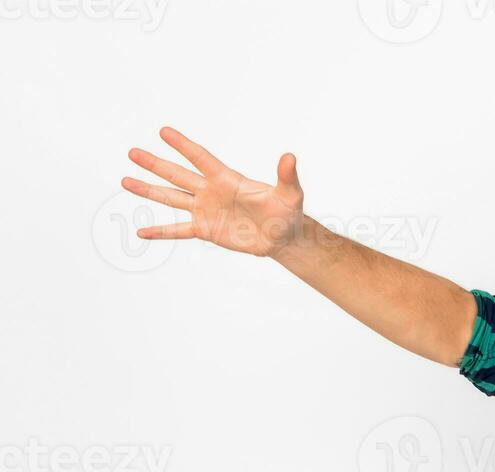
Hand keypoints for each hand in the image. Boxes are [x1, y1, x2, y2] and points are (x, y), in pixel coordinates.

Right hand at [121, 127, 305, 257]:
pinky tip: (141, 233)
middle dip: (155, 164)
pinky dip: (160, 232)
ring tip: (125, 181)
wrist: (283, 237)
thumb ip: (286, 176)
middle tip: (132, 152)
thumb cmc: (288, 213)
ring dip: (149, 190)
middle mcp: (211, 192)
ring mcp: (205, 210)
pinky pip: (178, 231)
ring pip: (172, 198)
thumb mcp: (290, 194)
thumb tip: (290, 157)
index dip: (183, 146)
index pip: (201, 158)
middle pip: (178, 175)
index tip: (164, 131)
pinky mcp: (206, 230)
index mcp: (227, 179)